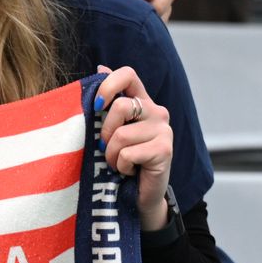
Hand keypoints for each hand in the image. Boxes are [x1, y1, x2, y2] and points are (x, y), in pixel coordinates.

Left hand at [95, 66, 172, 230]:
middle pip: (121, 106)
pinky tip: (130, 171)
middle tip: (107, 147)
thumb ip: (107, 102)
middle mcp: (156, 111)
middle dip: (105, 130)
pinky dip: (121, 166)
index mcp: (141, 101)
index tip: (96, 105)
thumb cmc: (120, 158)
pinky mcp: (165, 150)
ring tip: (118, 162)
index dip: (108, 84)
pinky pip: (127, 154)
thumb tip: (100, 68)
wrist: (139, 195)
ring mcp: (164, 130)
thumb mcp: (110, 129)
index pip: (128, 74)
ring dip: (111, 154)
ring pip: (121, 134)